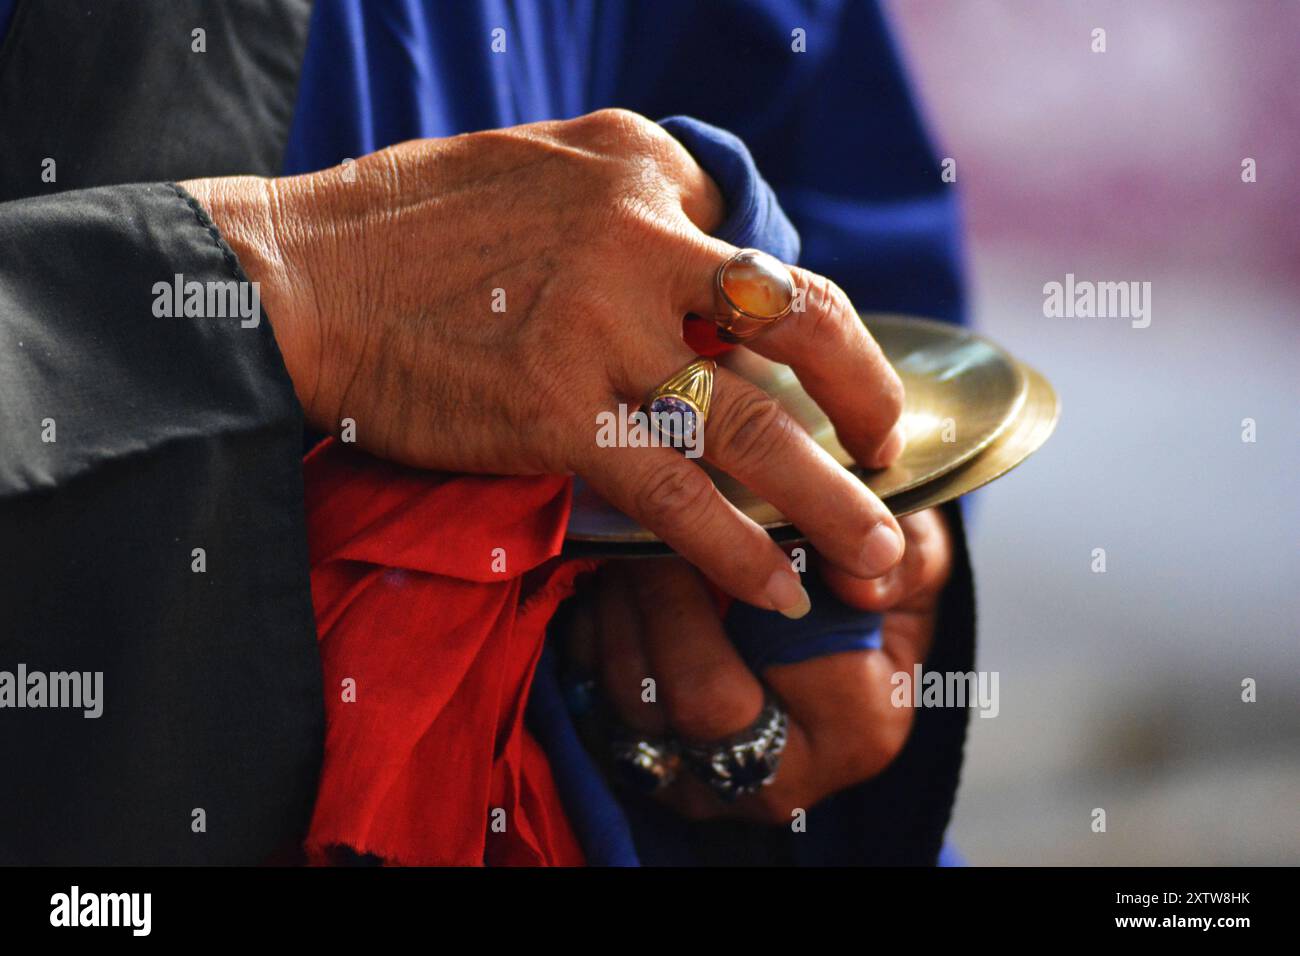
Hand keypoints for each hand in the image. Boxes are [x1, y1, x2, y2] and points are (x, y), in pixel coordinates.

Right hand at [182, 109, 906, 613]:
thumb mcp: (535, 164)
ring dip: (830, 496)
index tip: (813, 381)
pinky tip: (777, 587)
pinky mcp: (557, 410)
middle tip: (888, 451)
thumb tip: (704, 245)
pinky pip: (673, 488)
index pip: (755, 254)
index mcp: (641, 169)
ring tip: (878, 555)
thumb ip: (628, 197)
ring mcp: (603, 327)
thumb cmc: (404, 225)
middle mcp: (640, 237)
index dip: (795, 329)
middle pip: (797, 322)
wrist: (295, 275)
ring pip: (753, 421)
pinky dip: (734, 545)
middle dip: (865, 395)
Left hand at [571, 508, 950, 822]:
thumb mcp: (914, 560)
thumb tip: (864, 576)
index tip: (720, 510)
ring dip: (623, 607)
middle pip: (702, 699)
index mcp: (860, 730)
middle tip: (656, 522)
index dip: (750, 580)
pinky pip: (590, 700)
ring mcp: (702, 782)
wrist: (819, 636)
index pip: (793, 662)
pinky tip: (612, 585)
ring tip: (630, 541)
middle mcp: (780, 777)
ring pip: (635, 701)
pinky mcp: (640, 765)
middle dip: (669, 599)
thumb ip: (903, 559)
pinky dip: (594, 632)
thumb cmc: (868, 591)